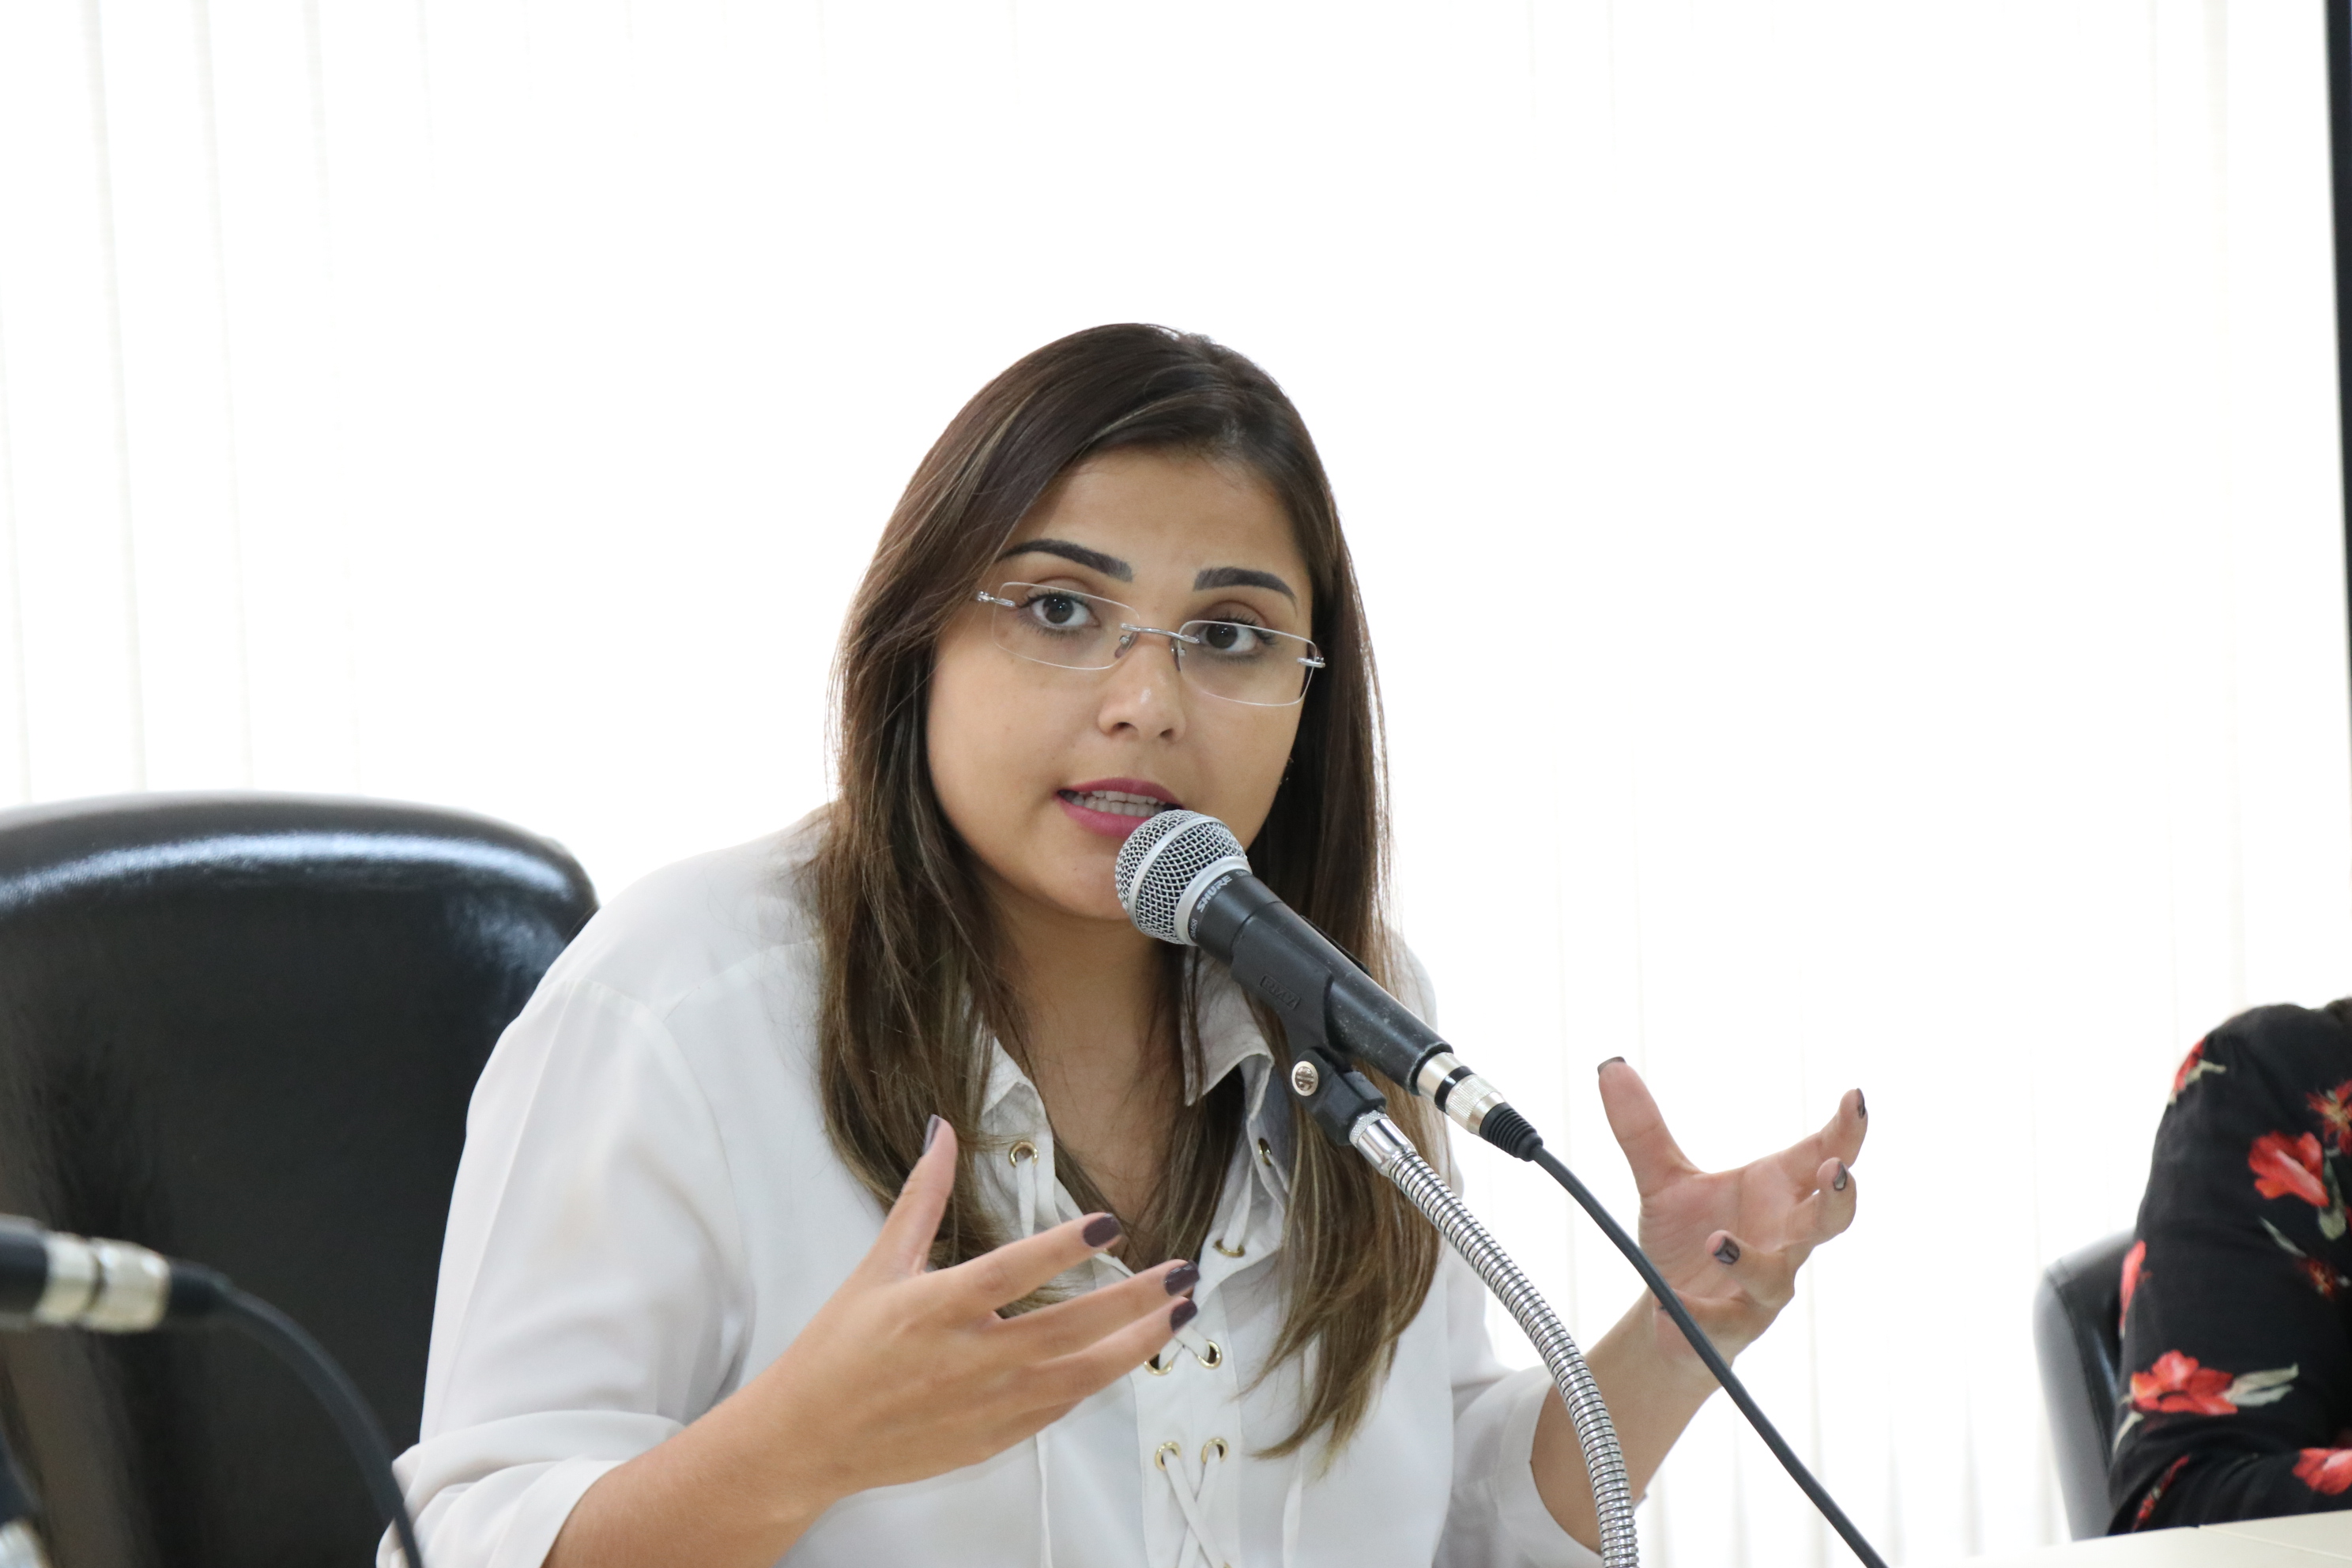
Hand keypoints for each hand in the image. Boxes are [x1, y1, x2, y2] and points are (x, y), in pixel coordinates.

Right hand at [548, 1118, 1195, 1567]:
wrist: (809, 1440)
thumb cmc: (838, 1349)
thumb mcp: (877, 1267)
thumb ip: (921, 1198)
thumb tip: (942, 1129)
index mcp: (934, 1309)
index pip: (1011, 1272)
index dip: (1062, 1247)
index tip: (1110, 1221)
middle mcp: (968, 1360)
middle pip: (1069, 1327)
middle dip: (1135, 1299)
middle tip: (1184, 1272)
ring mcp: (986, 1406)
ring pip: (1081, 1375)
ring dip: (1137, 1343)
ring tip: (1179, 1313)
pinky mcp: (994, 1438)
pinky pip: (1061, 1406)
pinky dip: (1100, 1378)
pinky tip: (1129, 1353)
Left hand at [1598, 1060, 1864, 1367]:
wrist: (1667, 1311)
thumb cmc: (1687, 1238)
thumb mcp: (1662, 1180)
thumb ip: (1643, 1130)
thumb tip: (1611, 1067)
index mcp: (1776, 1193)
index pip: (1823, 1157)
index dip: (1846, 1132)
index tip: (1856, 1098)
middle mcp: (1782, 1240)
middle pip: (1829, 1221)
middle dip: (1839, 1198)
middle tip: (1836, 1170)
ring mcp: (1763, 1288)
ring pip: (1776, 1278)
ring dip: (1750, 1260)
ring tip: (1715, 1241)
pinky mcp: (1731, 1328)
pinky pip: (1720, 1323)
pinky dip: (1693, 1314)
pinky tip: (1663, 1307)